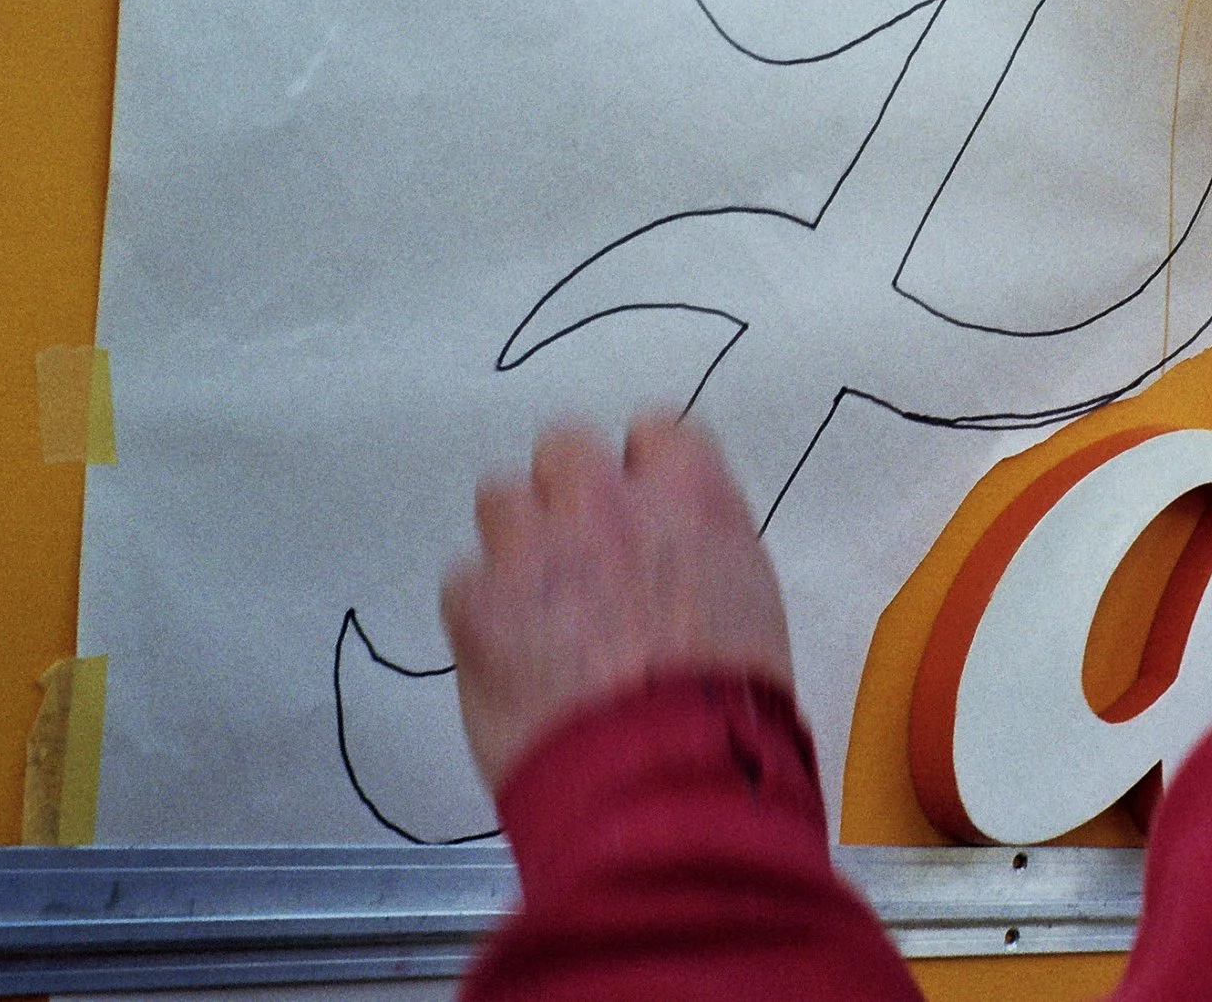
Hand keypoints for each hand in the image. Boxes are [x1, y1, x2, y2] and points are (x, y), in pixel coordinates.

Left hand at [441, 415, 794, 789]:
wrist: (662, 780)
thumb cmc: (727, 706)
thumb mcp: (747, 601)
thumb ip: (699, 545)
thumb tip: (666, 543)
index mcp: (692, 499)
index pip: (656, 431)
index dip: (645, 472)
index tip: (643, 509)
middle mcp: (610, 503)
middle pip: (565, 447)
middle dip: (569, 491)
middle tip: (580, 550)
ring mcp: (536, 547)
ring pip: (500, 498)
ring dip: (517, 541)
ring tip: (536, 603)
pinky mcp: (477, 604)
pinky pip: (464, 582)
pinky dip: (482, 614)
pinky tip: (510, 657)